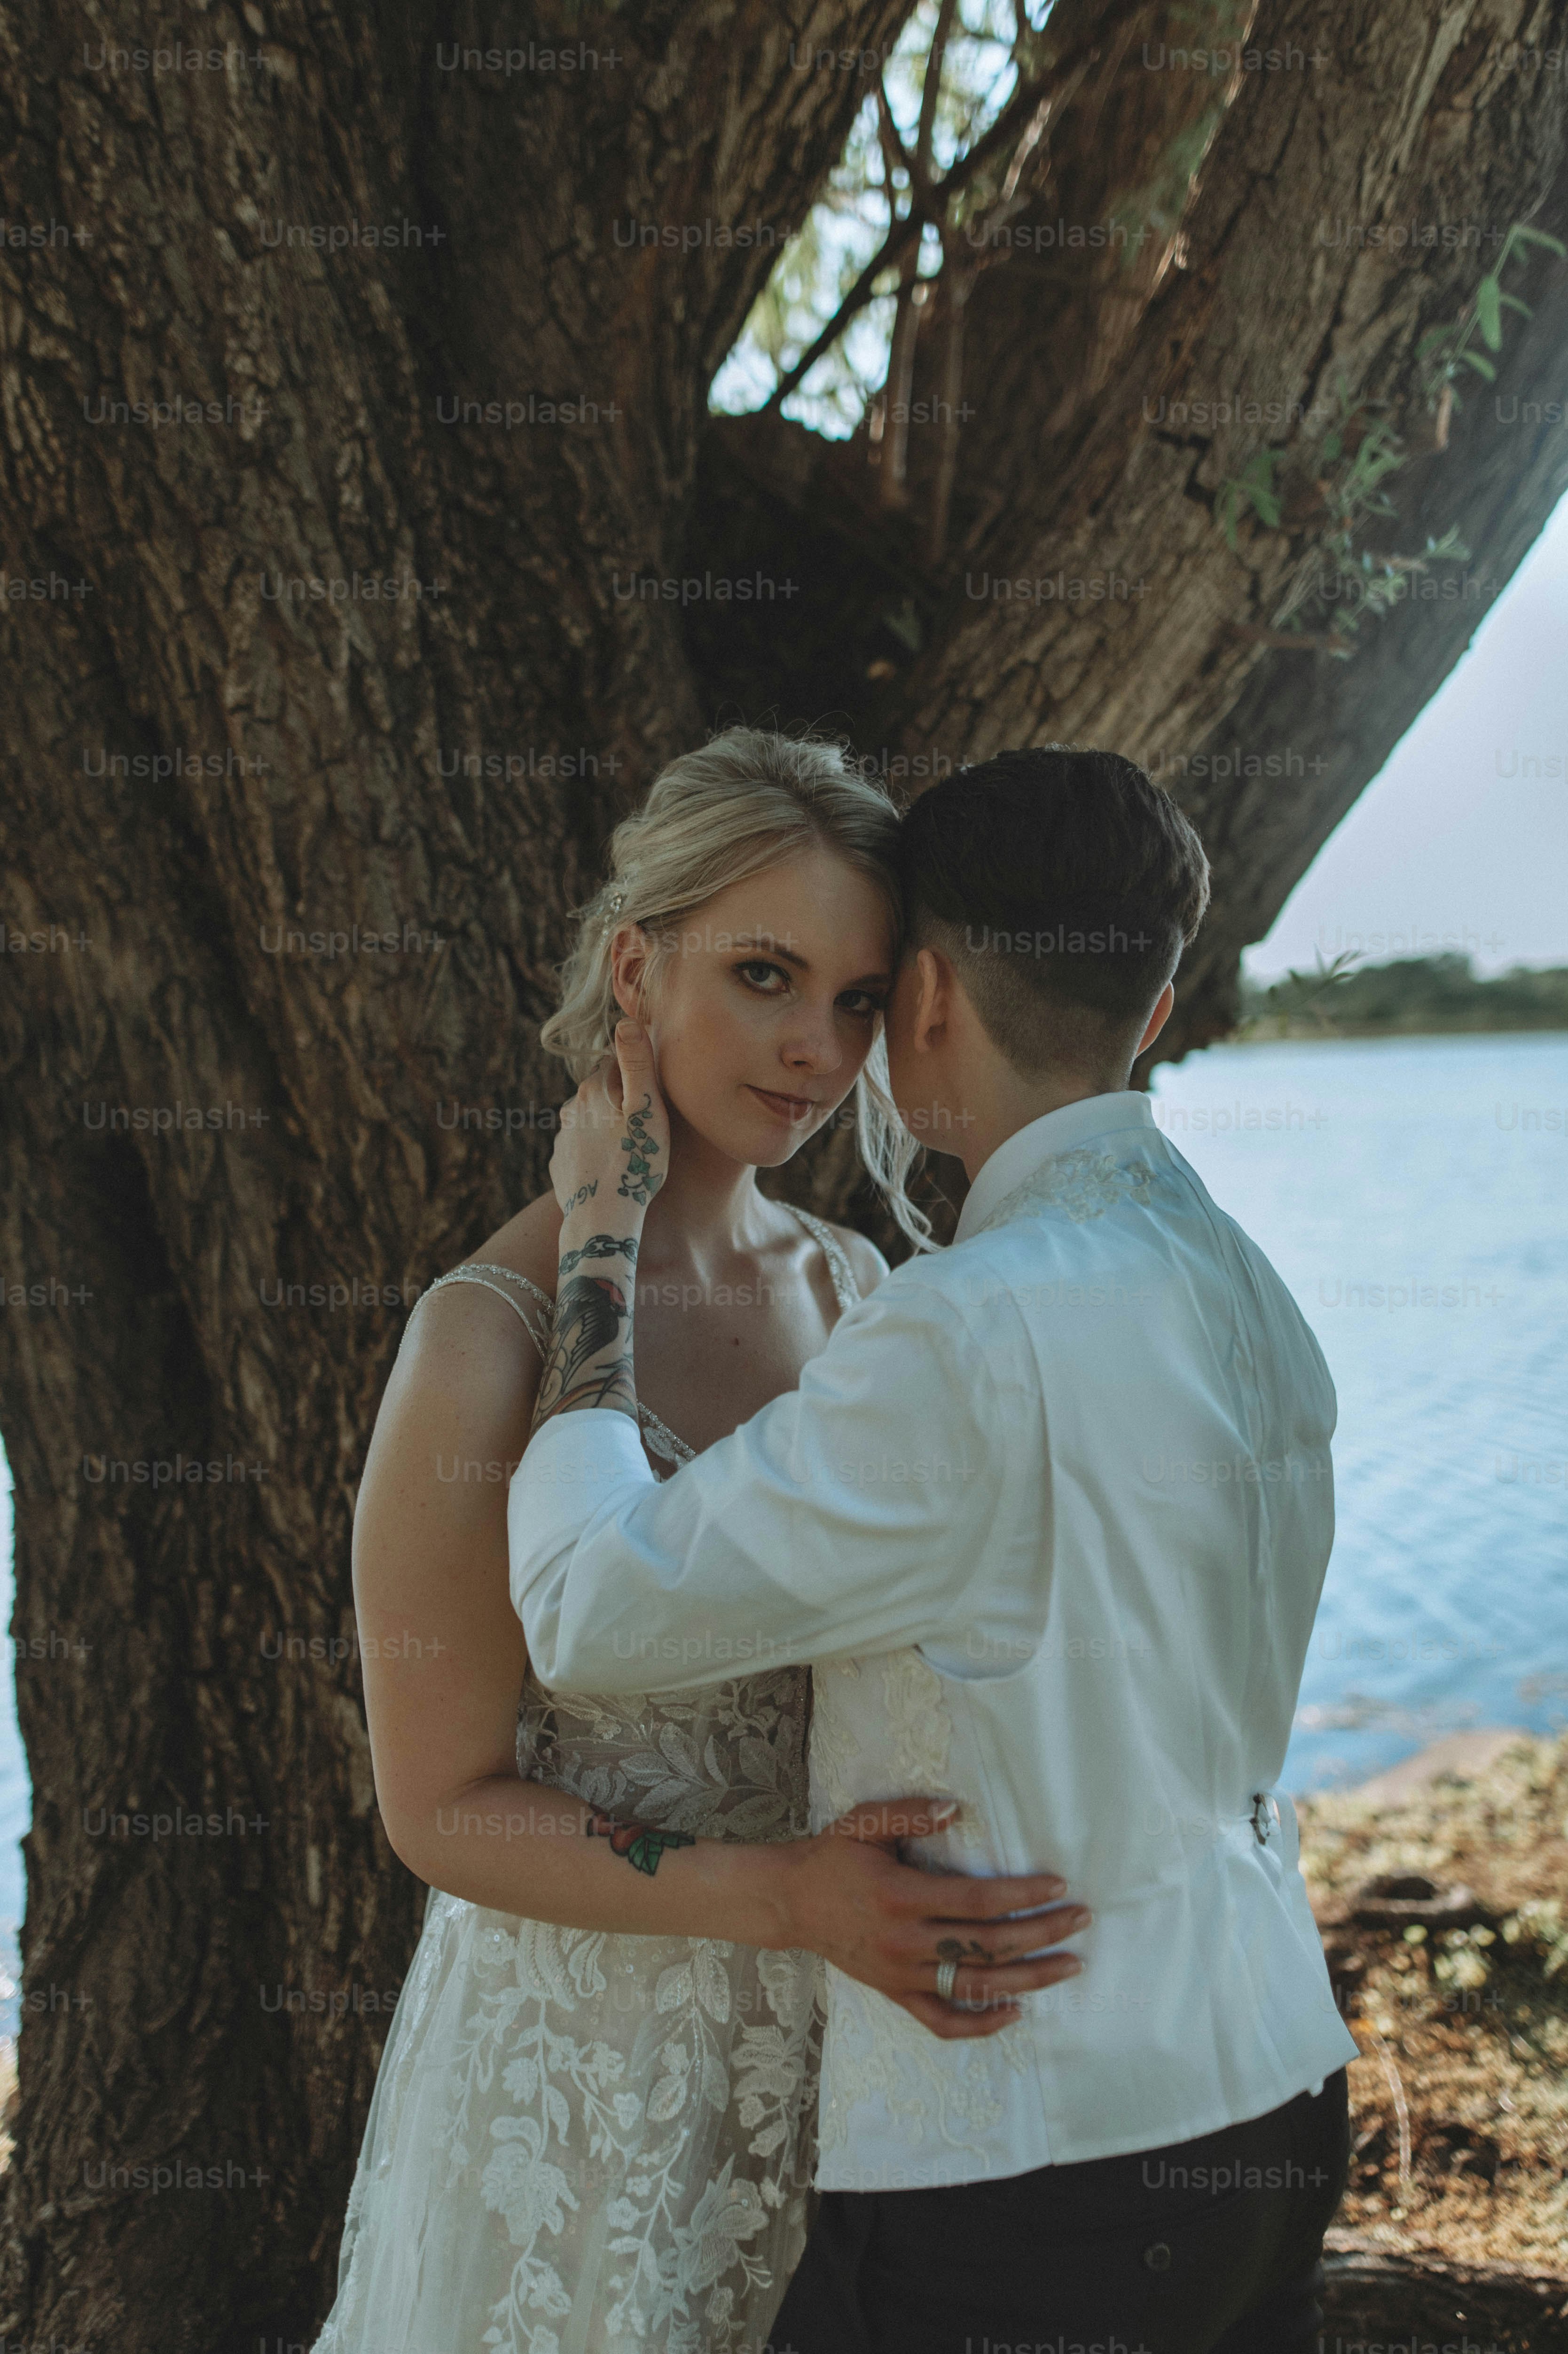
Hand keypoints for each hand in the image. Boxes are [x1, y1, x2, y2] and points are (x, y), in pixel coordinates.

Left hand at [549, 1020, 670, 1220]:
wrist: (601, 1218)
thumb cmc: (634, 1163)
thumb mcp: (647, 1109)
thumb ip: (638, 1063)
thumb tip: (626, 1021)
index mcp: (593, 1089)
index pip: (616, 1063)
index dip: (638, 1075)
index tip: (653, 1097)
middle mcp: (570, 1108)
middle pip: (602, 1092)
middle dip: (621, 1101)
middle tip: (647, 1127)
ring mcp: (562, 1137)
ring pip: (590, 1120)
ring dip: (607, 1127)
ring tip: (630, 1151)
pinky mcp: (559, 1164)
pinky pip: (580, 1148)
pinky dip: (595, 1153)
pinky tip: (612, 1169)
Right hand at [776, 1797, 1089, 2041]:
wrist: (790, 1902)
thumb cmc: (833, 1857)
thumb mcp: (863, 1823)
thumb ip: (909, 1812)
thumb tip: (957, 1810)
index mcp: (901, 1896)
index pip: (977, 1902)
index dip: (1022, 1896)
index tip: (1059, 1886)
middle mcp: (906, 1942)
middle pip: (987, 1947)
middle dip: (1042, 1934)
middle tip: (1081, 1921)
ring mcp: (902, 1976)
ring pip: (976, 1988)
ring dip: (1029, 1980)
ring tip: (1069, 1965)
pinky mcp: (896, 1995)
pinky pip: (943, 2022)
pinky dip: (981, 2024)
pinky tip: (1015, 2012)